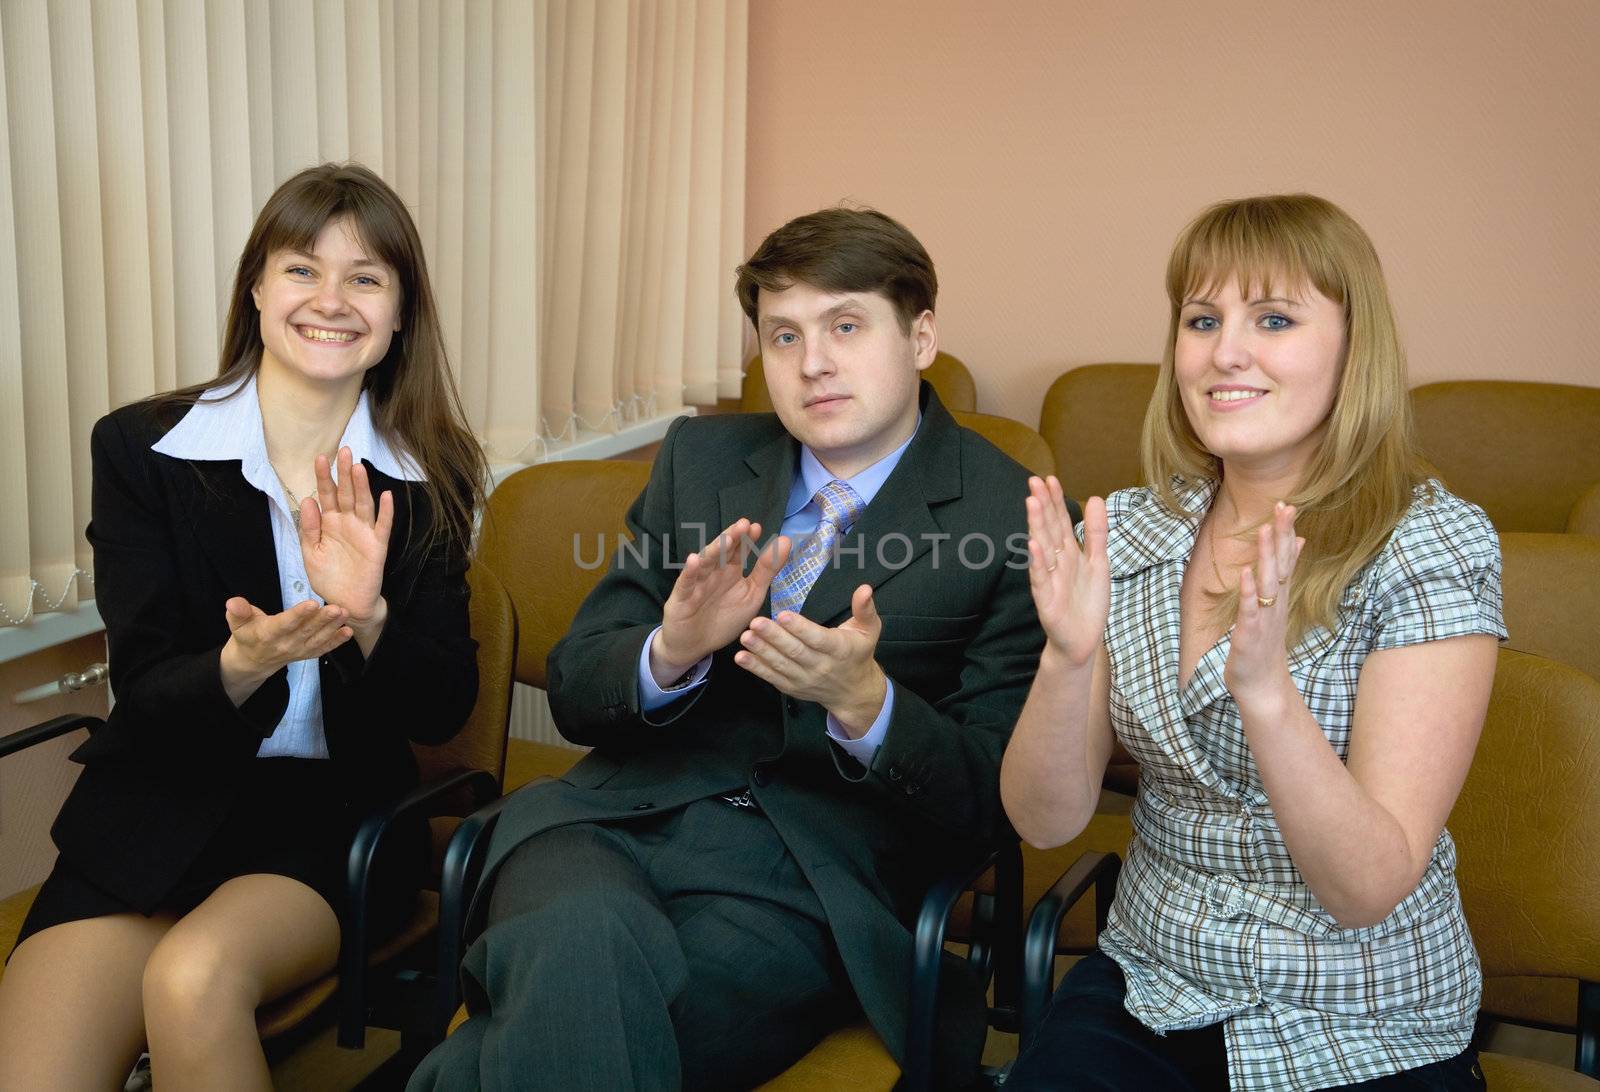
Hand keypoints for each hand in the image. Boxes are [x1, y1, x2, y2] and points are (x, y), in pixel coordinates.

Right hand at [219, 596, 352, 704]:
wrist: (253, 661)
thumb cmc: (247, 635)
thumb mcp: (237, 623)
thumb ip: (238, 612)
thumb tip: (233, 602)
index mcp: (268, 634)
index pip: (285, 624)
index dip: (298, 614)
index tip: (312, 603)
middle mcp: (285, 644)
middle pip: (306, 631)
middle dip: (323, 619)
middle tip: (338, 608)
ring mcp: (298, 651)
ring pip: (317, 639)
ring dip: (333, 628)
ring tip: (345, 614)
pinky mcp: (307, 654)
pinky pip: (323, 649)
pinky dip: (336, 642)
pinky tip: (348, 632)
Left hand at [301, 447, 392, 630]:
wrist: (345, 603)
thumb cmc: (328, 578)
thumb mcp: (310, 554)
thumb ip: (309, 528)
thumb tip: (308, 501)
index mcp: (329, 523)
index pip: (326, 495)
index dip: (323, 477)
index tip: (320, 458)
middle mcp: (347, 523)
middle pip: (346, 493)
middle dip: (344, 473)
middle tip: (344, 451)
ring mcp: (363, 532)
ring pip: (363, 504)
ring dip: (362, 486)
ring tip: (358, 468)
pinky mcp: (377, 546)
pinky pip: (382, 526)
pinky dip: (385, 512)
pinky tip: (385, 496)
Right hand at [649, 518, 791, 684]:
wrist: (694, 645)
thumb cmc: (723, 618)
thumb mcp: (752, 594)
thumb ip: (767, 569)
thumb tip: (785, 540)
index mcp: (730, 571)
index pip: (739, 550)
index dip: (747, 539)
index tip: (757, 528)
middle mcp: (713, 573)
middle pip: (722, 552)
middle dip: (733, 538)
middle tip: (744, 525)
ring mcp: (696, 583)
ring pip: (705, 564)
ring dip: (715, 551)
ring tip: (726, 540)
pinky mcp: (682, 598)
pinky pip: (685, 583)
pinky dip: (689, 572)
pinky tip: (694, 560)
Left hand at [734, 584, 886, 735]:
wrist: (852, 692)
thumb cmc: (858, 654)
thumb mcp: (869, 630)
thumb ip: (865, 609)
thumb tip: (865, 588)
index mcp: (839, 650)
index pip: (818, 639)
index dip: (800, 628)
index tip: (783, 615)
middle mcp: (821, 666)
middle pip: (795, 652)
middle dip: (774, 637)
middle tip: (755, 622)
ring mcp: (804, 679)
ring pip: (781, 665)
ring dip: (761, 651)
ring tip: (745, 637)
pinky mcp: (791, 687)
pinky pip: (772, 677)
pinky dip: (756, 668)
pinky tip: (741, 657)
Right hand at [1026, 477, 1108, 666]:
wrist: (1083, 640)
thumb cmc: (1088, 602)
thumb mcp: (1099, 562)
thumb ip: (1097, 532)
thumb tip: (1096, 498)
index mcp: (1068, 552)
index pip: (1059, 521)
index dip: (1055, 500)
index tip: (1049, 478)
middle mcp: (1055, 562)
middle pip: (1048, 529)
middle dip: (1042, 506)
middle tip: (1033, 482)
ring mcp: (1049, 580)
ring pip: (1042, 549)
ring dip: (1036, 526)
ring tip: (1031, 503)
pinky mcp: (1046, 600)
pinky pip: (1041, 579)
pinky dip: (1037, 563)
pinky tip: (1033, 546)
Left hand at [1224, 501, 1304, 701]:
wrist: (1263, 685)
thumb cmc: (1265, 643)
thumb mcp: (1277, 603)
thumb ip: (1286, 573)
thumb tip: (1298, 541)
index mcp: (1279, 596)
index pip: (1285, 558)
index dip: (1286, 532)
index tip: (1287, 505)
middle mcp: (1275, 603)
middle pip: (1281, 564)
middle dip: (1281, 536)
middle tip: (1284, 507)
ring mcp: (1264, 618)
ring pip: (1268, 583)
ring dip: (1266, 557)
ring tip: (1265, 530)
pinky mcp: (1249, 634)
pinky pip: (1249, 610)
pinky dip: (1248, 592)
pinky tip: (1246, 574)